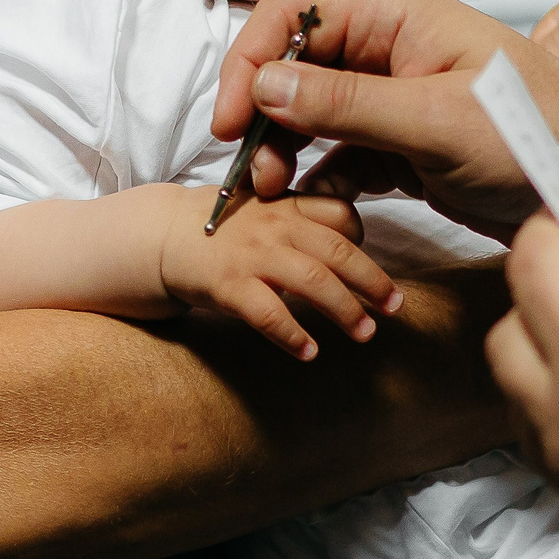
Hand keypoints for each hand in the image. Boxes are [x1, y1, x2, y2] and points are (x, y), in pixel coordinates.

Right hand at [158, 188, 401, 360]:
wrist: (162, 238)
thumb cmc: (224, 228)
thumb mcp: (266, 210)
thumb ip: (304, 220)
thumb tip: (350, 248)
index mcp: (288, 205)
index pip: (342, 214)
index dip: (364, 238)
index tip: (374, 266)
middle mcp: (276, 227)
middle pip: (338, 251)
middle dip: (372, 281)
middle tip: (395, 306)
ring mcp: (253, 255)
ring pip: (314, 281)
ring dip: (345, 310)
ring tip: (365, 333)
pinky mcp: (229, 285)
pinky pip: (269, 313)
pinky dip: (293, 335)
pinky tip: (310, 352)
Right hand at [212, 0, 558, 238]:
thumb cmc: (537, 136)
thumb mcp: (438, 120)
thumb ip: (349, 102)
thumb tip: (266, 84)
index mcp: (400, 14)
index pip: (296, 15)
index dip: (251, 60)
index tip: (229, 120)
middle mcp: (393, 46)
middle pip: (296, 65)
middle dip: (264, 114)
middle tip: (252, 172)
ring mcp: (397, 96)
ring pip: (313, 113)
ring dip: (286, 150)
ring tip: (275, 194)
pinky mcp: (405, 144)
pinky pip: (341, 152)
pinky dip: (319, 177)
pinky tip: (309, 206)